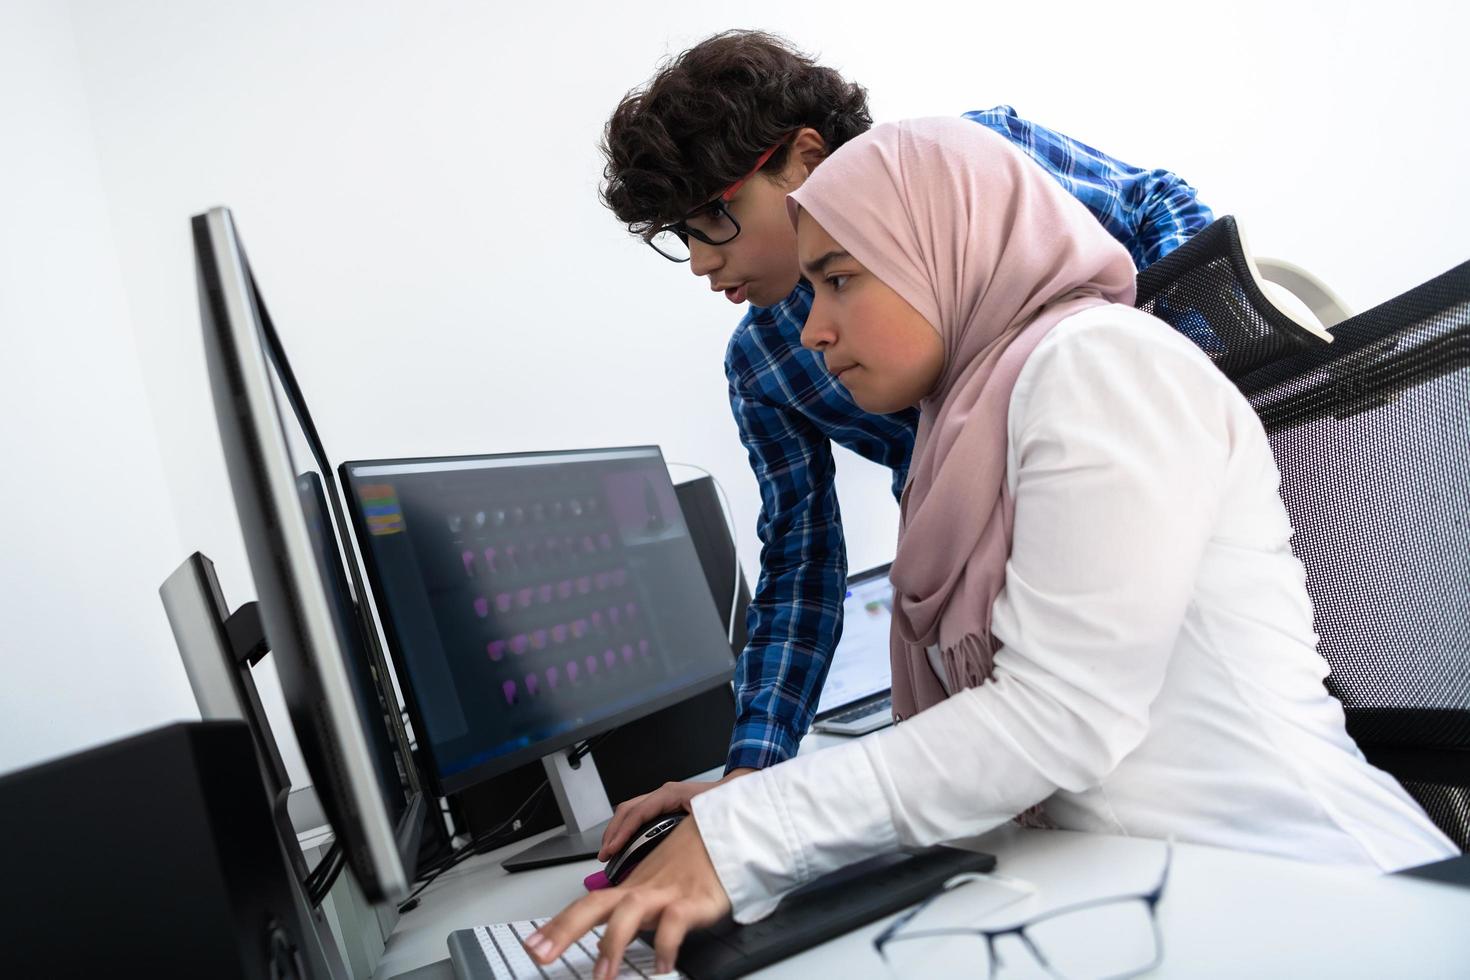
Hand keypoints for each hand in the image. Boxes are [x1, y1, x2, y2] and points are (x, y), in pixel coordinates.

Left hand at [524, 815, 730, 976]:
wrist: (729, 838)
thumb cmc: (693, 864)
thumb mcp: (658, 887)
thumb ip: (634, 910)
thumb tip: (614, 938)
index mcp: (631, 888)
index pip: (586, 905)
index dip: (558, 925)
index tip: (533, 944)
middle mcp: (643, 889)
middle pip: (596, 905)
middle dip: (565, 929)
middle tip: (541, 954)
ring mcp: (667, 894)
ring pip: (631, 911)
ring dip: (613, 943)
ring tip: (603, 976)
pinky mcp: (695, 901)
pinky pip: (675, 922)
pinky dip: (666, 944)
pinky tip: (662, 967)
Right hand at [597, 768, 753, 860]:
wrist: (735, 790)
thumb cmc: (724, 802)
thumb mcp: (706, 816)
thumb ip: (691, 832)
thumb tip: (673, 853)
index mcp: (671, 794)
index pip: (638, 812)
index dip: (622, 832)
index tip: (612, 849)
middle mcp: (663, 794)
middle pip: (627, 810)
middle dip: (612, 832)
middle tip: (606, 855)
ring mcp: (661, 799)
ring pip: (629, 811)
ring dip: (617, 831)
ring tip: (610, 852)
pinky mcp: (663, 806)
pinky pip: (638, 815)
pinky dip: (627, 829)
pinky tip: (625, 845)